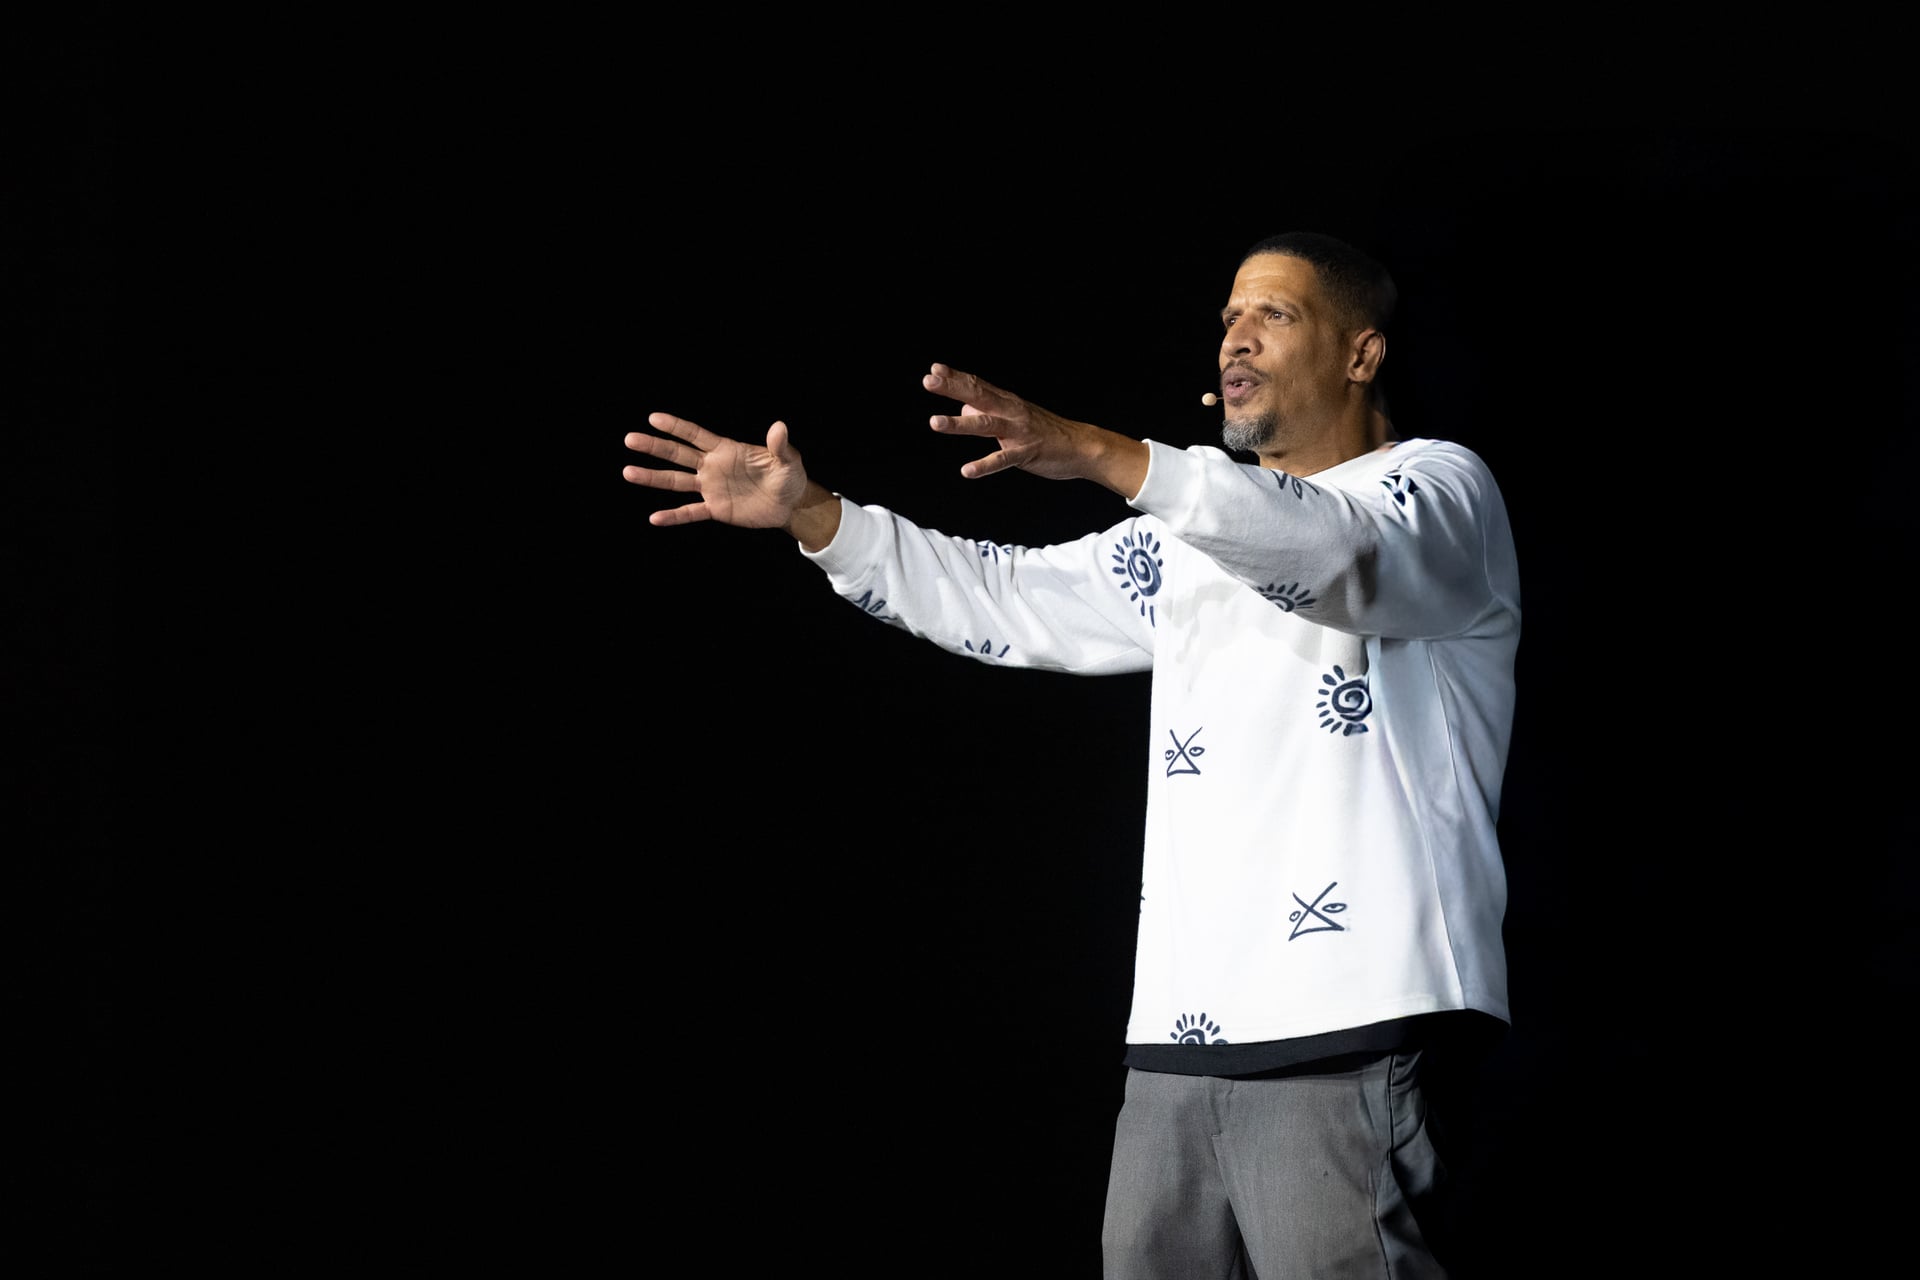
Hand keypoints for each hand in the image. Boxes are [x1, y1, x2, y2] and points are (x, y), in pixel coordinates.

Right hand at [624, 413, 810, 528]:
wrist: (790, 504)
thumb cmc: (789, 477)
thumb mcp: (788, 460)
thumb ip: (780, 445)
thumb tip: (779, 426)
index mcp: (726, 450)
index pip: (696, 434)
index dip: (676, 427)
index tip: (653, 418)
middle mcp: (712, 467)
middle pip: (678, 455)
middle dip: (654, 447)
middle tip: (629, 439)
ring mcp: (711, 488)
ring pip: (677, 482)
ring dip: (653, 478)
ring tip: (628, 472)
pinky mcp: (716, 509)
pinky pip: (690, 512)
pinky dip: (673, 516)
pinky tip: (654, 518)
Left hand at [924, 364, 1147, 497]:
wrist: (1082, 446)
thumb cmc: (1045, 432)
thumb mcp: (1015, 417)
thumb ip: (989, 412)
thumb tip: (964, 410)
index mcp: (1007, 402)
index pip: (977, 385)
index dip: (955, 377)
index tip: (934, 370)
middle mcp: (1011, 411)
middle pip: (977, 396)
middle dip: (952, 388)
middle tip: (928, 381)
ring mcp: (1018, 432)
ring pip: (985, 425)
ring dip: (960, 423)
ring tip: (934, 422)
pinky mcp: (1026, 453)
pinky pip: (1002, 459)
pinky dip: (984, 464)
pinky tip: (967, 470)